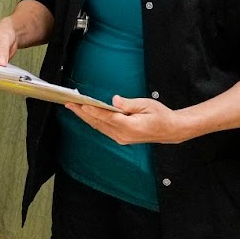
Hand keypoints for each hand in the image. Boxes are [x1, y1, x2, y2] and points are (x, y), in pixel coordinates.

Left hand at [63, 95, 193, 145]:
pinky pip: (103, 129)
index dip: (94, 111)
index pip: (108, 117)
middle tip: (69, 103)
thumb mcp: (147, 104)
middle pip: (99, 123)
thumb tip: (114, 100)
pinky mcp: (120, 138)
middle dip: (82, 113)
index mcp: (131, 126)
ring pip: (99, 127)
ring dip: (85, 117)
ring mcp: (121, 138)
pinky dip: (93, 121)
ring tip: (73, 107)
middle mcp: (123, 135)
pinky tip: (86, 115)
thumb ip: (129, 103)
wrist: (170, 130)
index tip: (82, 105)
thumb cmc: (161, 115)